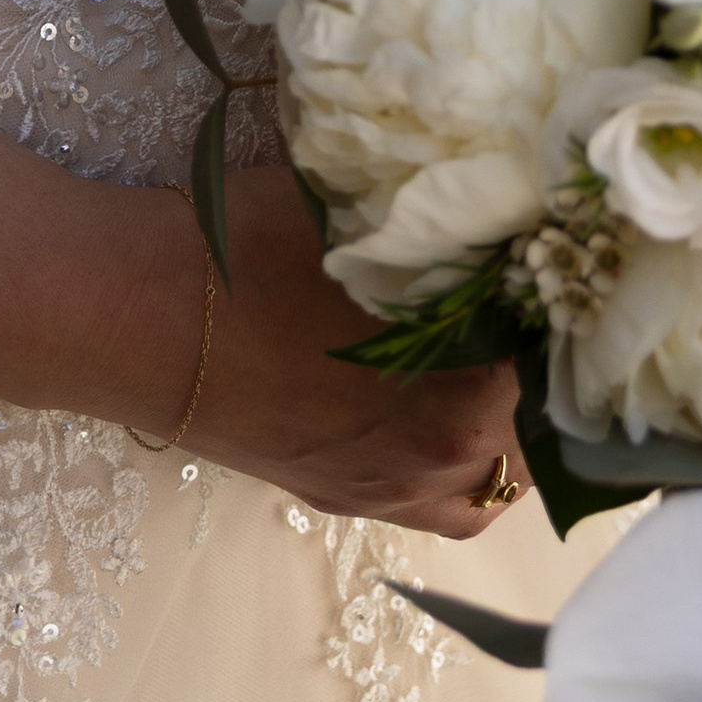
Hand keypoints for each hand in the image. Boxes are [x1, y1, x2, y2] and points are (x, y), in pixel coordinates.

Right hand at [134, 171, 525, 538]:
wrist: (135, 312)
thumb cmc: (249, 252)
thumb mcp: (364, 216)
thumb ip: (446, 224)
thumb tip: (509, 204)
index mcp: (466, 401)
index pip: (562, 368)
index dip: (566, 309)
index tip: (561, 261)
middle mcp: (438, 467)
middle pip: (540, 435)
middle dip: (545, 370)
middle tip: (533, 299)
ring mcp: (385, 493)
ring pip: (490, 480)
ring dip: (507, 426)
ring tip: (498, 358)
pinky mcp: (335, 496)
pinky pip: (431, 497)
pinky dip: (452, 458)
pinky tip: (435, 401)